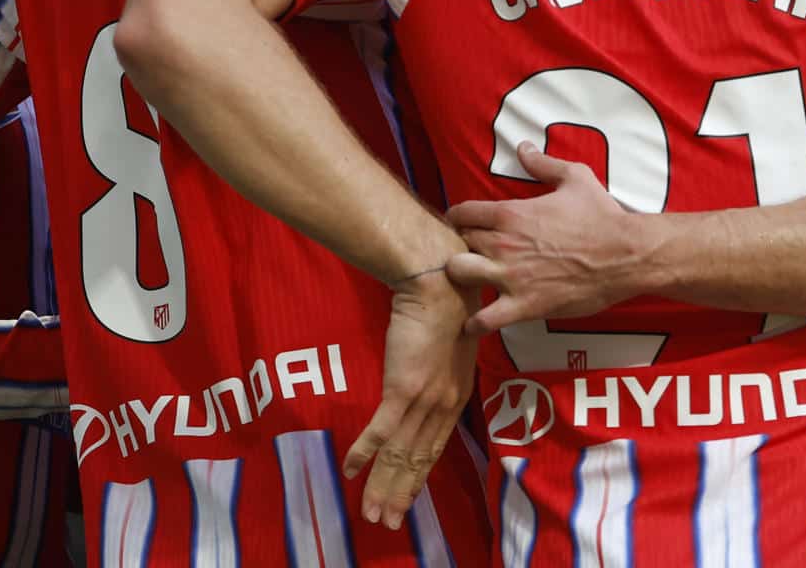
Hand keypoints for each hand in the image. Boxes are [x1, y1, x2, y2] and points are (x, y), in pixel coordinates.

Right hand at [341, 272, 477, 529]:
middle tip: (385, 522)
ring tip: (370, 512)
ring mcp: (424, 399)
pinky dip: (365, 452)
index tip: (406, 500)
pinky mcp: (403, 387)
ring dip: (382, 486)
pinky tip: (350, 470)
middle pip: (417, 460)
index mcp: (455, 397)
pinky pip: (381, 429)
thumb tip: (423, 389)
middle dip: (400, 494)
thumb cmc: (444, 308)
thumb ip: (439, 376)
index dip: (417, 478)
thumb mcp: (451, 351)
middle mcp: (443, 405)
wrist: (441, 282)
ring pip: (400, 453)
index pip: (434, 449)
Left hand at [445, 143, 645, 332]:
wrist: (626, 255)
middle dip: (459, 246)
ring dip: (461, 278)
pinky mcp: (524, 306)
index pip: (461, 213)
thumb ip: (543, 163)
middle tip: (471, 253)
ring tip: (472, 282)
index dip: (459, 219)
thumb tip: (523, 146)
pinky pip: (484, 320)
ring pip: (459, 275)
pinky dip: (475, 323)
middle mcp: (504, 244)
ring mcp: (512, 277)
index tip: (465, 225)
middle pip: (456, 243)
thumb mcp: (574, 178)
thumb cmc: (601, 215)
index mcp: (510, 213)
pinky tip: (476, 321)